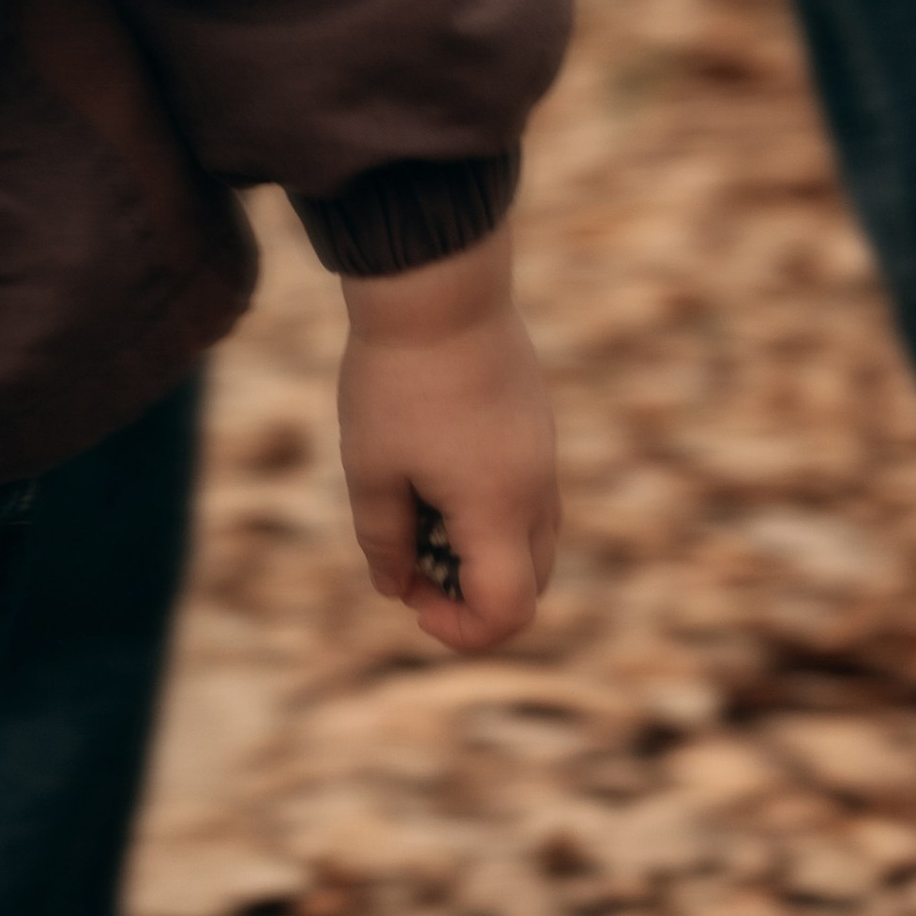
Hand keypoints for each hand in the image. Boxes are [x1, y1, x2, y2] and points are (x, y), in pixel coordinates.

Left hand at [338, 226, 558, 653]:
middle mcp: (537, 490)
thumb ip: (384, 541)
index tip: (411, 599)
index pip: (509, 613)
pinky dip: (488, 508)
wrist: (438, 285)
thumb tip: (396, 588)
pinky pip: (526, 493)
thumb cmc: (396, 379)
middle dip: (469, 593)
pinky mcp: (536, 424)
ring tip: (415, 506)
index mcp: (499, 511)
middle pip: (528, 584)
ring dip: (479, 548)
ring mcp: (544, 454)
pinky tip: (433, 463)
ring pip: (530, 538)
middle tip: (407, 557)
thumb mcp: (371, 468)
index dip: (461, 630)